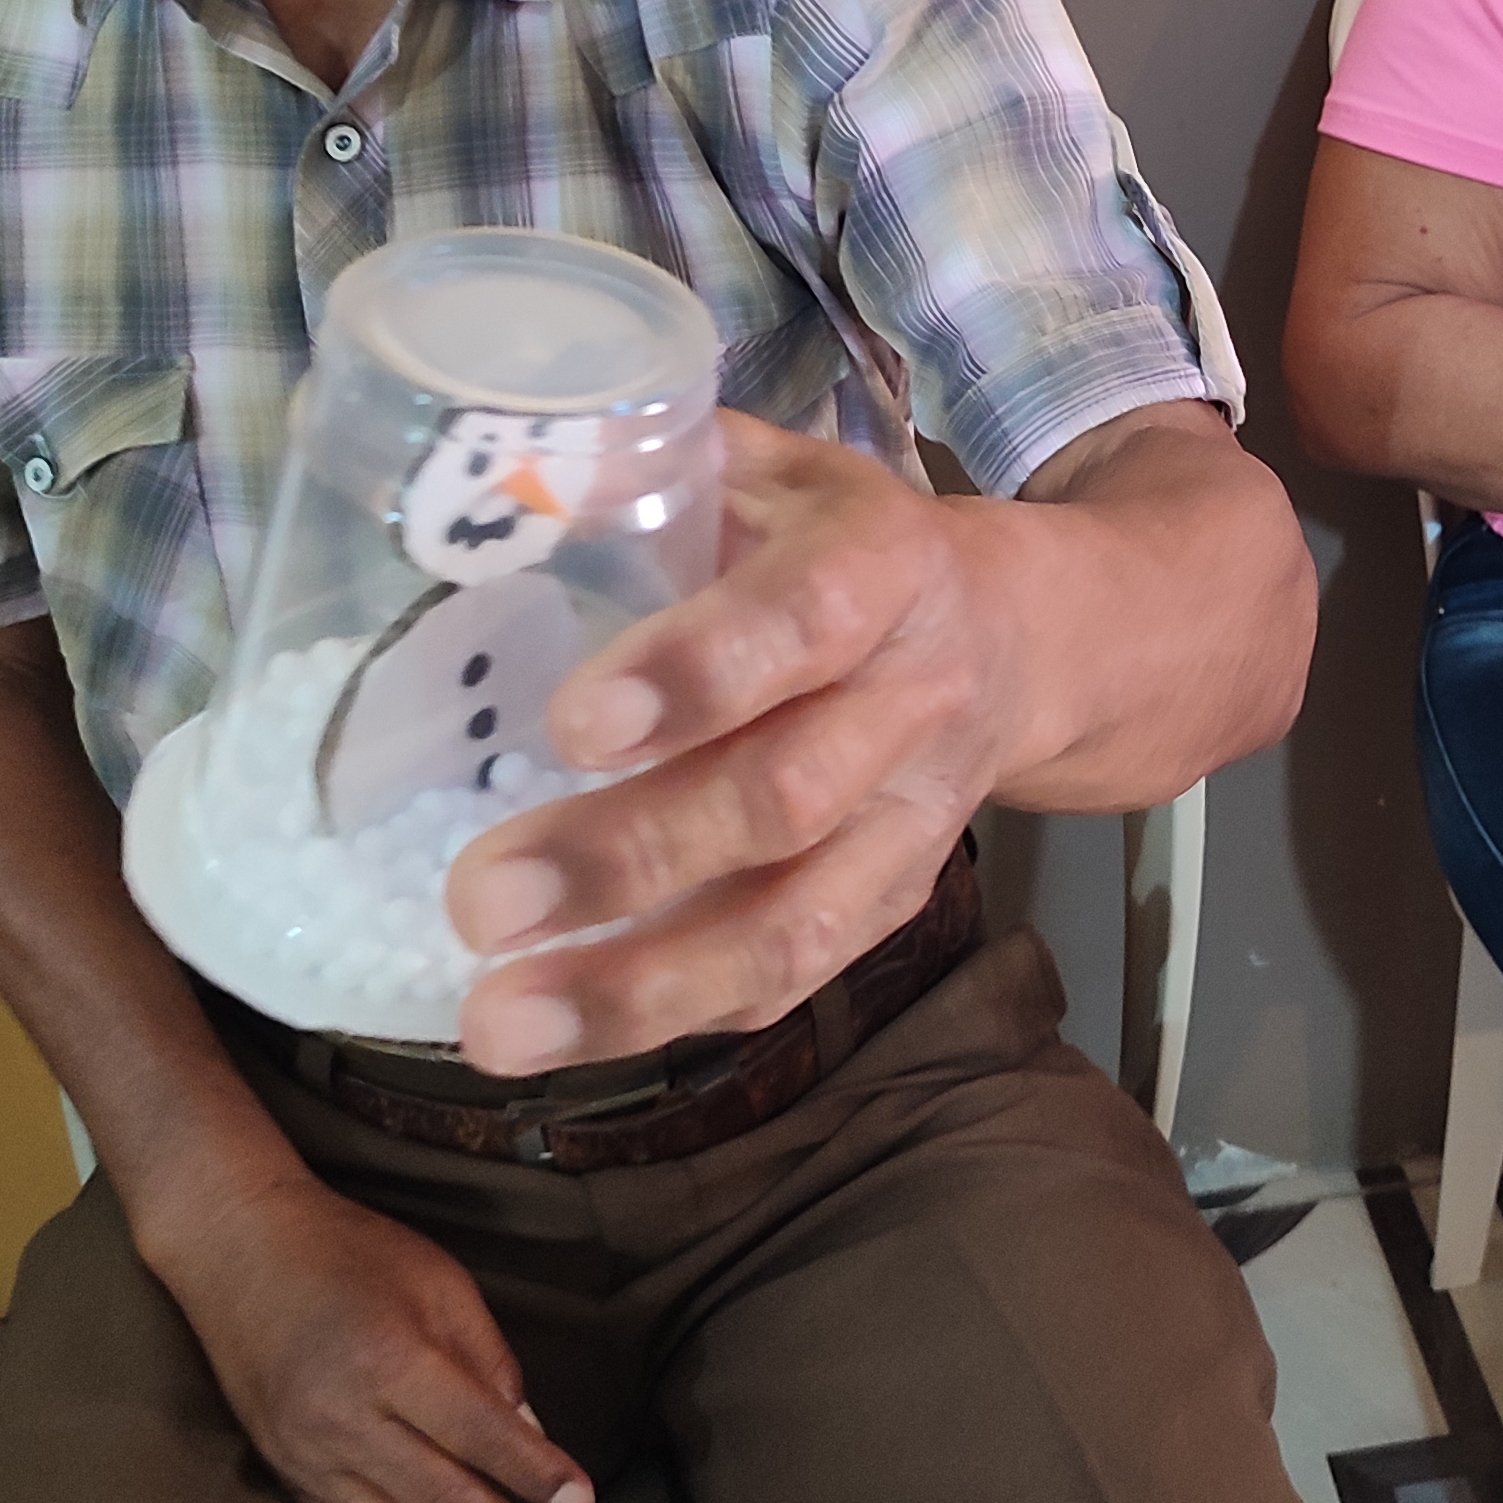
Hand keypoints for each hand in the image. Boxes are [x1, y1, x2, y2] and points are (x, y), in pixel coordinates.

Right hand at [143, 1169, 593, 1502]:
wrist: (236, 1247)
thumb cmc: (349, 1252)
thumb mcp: (438, 1282)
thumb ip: (487, 1360)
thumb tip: (529, 1433)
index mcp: (393, 1358)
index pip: (478, 1433)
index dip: (534, 1473)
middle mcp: (347, 1418)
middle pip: (438, 1500)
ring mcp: (308, 1454)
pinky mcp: (283, 1470)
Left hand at [443, 412, 1019, 1069]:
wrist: (1021, 637)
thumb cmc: (844, 544)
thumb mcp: (777, 470)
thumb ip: (655, 462)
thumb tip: (501, 473)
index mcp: (881, 566)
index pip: (800, 621)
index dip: (696, 676)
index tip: (570, 726)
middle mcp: (910, 701)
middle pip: (784, 798)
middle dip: (629, 858)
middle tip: (482, 902)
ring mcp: (912, 821)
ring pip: (796, 923)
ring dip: (645, 986)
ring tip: (502, 1026)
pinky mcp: (895, 903)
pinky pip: (796, 977)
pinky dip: (685, 1014)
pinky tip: (572, 1040)